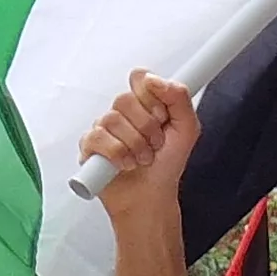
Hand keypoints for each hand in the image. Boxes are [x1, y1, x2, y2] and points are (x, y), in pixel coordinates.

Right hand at [78, 71, 200, 229]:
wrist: (151, 197)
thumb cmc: (166, 166)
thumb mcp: (187, 129)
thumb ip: (179, 97)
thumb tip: (154, 79)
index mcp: (144, 104)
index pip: (140, 78)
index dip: (151, 96)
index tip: (162, 116)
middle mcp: (122, 113)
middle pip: (125, 99)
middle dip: (146, 127)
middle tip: (154, 144)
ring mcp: (104, 129)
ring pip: (112, 119)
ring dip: (134, 144)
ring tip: (142, 159)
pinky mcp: (89, 147)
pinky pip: (97, 138)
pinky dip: (117, 154)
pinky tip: (125, 164)